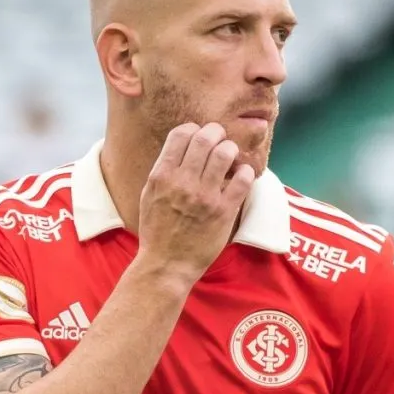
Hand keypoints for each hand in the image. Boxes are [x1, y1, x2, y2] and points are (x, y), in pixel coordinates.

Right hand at [136, 122, 255, 283]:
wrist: (166, 265)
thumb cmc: (157, 231)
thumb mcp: (149, 195)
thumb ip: (163, 170)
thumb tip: (181, 147)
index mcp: (162, 176)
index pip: (181, 134)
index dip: (193, 128)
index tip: (198, 135)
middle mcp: (183, 183)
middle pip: (205, 137)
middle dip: (216, 132)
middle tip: (220, 139)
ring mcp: (205, 196)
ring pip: (225, 153)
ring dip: (231, 149)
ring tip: (231, 156)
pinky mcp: (224, 211)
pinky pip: (243, 179)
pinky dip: (244, 171)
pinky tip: (241, 174)